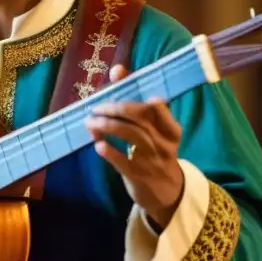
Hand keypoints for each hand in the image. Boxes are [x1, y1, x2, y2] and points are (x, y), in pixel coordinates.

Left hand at [85, 64, 184, 228]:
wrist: (166, 191)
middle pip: (140, 119)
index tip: (117, 89)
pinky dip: (110, 152)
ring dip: (108, 126)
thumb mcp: (154, 129)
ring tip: (90, 122)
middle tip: (95, 107)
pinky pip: (123, 162)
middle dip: (115, 109)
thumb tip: (117, 69)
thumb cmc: (155, 151)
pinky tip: (98, 144)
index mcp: (171, 129)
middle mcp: (164, 142)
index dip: (136, 95)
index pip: (157, 107)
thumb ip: (135, 99)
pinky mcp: (138, 176)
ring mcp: (152, 160)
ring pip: (132, 137)